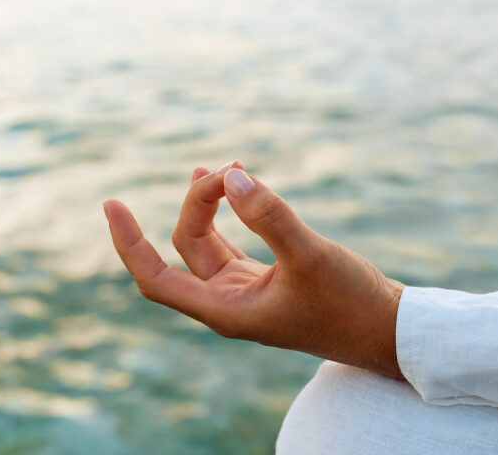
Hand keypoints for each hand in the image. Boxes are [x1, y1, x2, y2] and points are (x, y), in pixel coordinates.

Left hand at [103, 163, 404, 378]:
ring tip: (220, 169)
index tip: (112, 204)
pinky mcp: (269, 280)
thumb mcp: (310, 255)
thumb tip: (230, 178)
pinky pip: (232, 244)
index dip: (128, 243)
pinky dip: (229, 216)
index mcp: (227, 311)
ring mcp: (248, 292)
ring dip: (209, 207)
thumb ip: (270, 216)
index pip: (156, 279)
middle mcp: (230, 303)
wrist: (385, 329)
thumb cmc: (350, 302)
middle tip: (229, 168)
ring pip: (209, 245)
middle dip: (197, 204)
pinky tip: (234, 189)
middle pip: (188, 248)